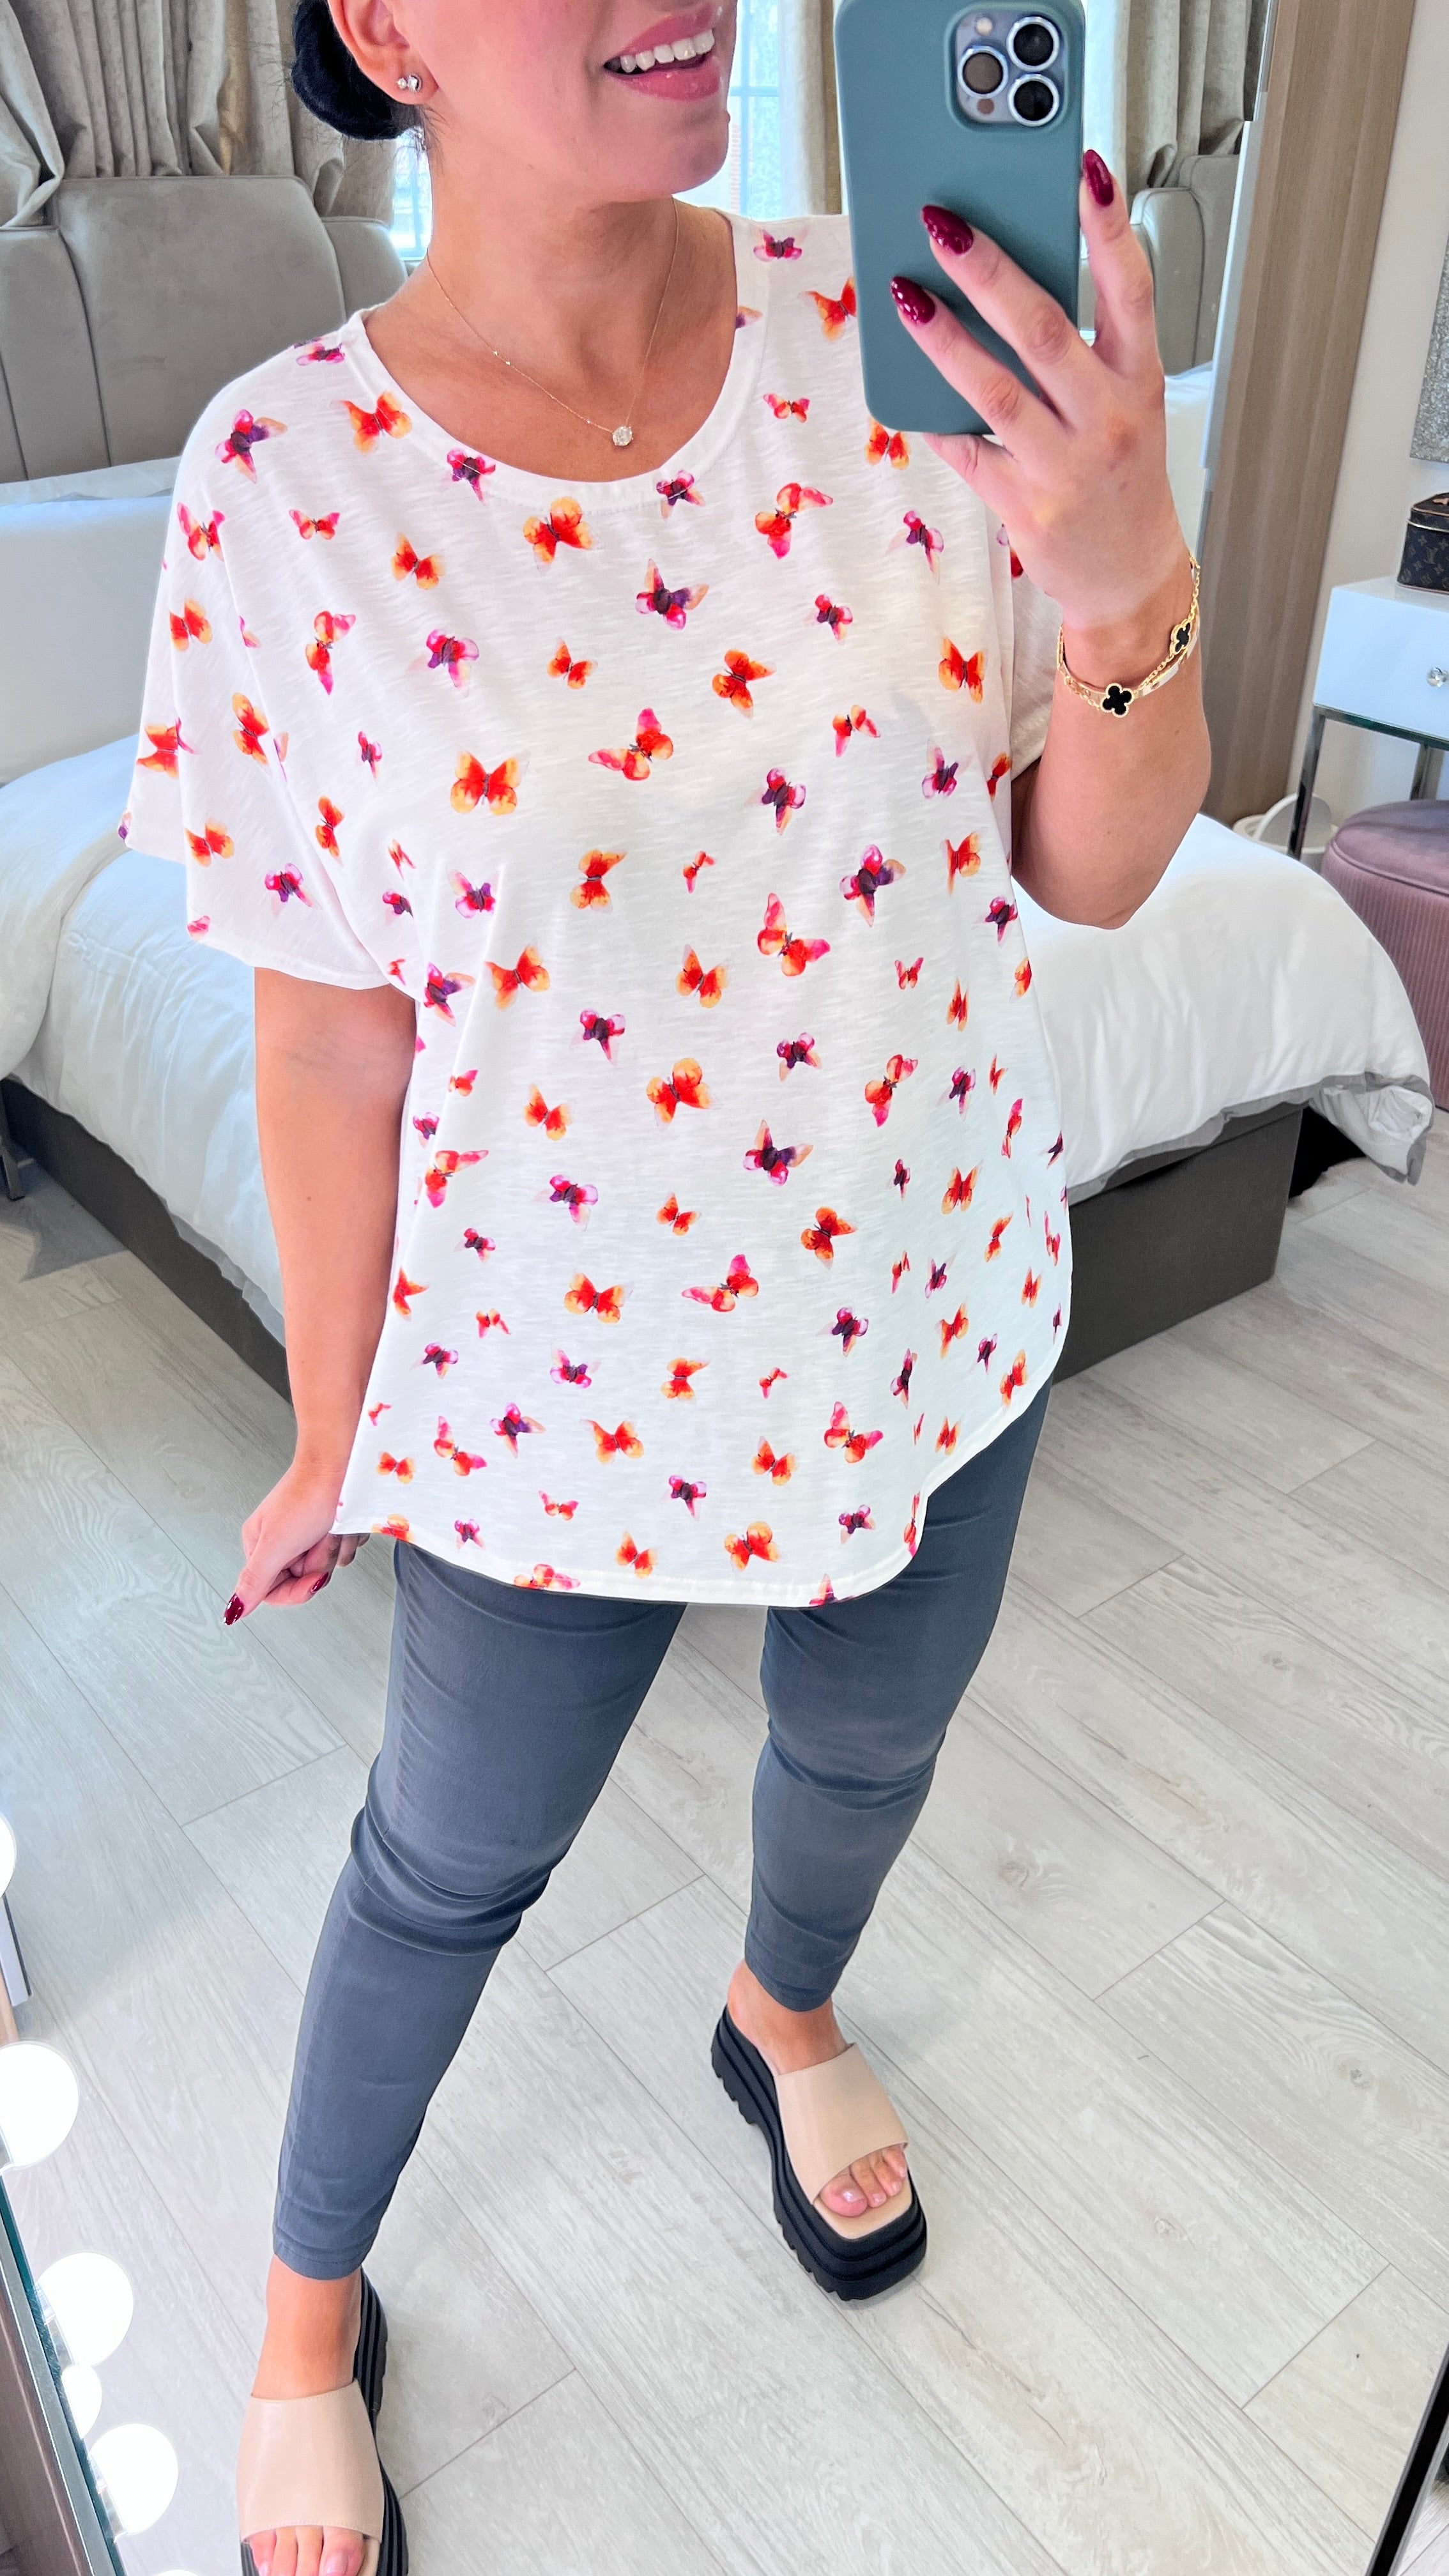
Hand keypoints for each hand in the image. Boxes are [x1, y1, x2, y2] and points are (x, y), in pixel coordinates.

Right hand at [225, 1461, 366, 1622]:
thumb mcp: (275, 1545)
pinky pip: (345, 1547)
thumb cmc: (307, 1495)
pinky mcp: (333, 1524)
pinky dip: (349, 1536)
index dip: (297, 1591)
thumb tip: (233, 1611)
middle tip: (320, 1538)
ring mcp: (310, 1532)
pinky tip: (345, 1519)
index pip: (273, 1591)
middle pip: (304, 1579)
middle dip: (319, 1562)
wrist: (342, 1463)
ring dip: (335, 1547)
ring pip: (329, 1564)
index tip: (313, 1580)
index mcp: (260, 1544)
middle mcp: (284, 1540)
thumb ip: (254, 1581)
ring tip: (332, 1524)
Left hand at [891, 153, 1189, 652]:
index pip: (1130, 289)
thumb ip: (1086, 348)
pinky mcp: (1025, 508)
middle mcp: (1106, 419)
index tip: (1084, 170)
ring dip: (943, 338)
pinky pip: (967, 451)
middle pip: (1043, 329)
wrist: (1129, 578)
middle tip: (944, 224)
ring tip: (905, 293)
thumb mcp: (1125, 404)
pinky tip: (905, 389)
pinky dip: (934, 419)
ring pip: (994, 389)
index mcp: (1137, 380)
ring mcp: (1064, 467)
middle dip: (989, 271)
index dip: (1108, 227)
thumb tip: (1012, 280)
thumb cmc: (1121, 479)